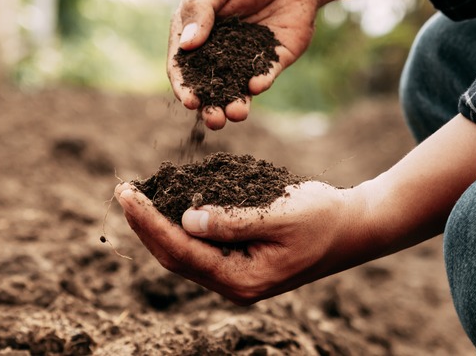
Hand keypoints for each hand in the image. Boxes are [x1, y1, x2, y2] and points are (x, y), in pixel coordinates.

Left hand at [115, 180, 372, 304]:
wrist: (353, 228)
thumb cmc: (323, 217)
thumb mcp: (280, 214)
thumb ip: (233, 220)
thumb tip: (186, 220)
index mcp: (243, 279)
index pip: (182, 251)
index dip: (150, 222)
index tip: (128, 194)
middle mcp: (234, 284)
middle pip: (174, 257)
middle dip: (145, 224)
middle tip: (123, 190)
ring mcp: (236, 275)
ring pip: (183, 253)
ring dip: (158, 225)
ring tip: (135, 196)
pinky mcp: (240, 261)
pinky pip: (200, 246)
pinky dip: (179, 224)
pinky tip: (167, 204)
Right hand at [167, 0, 321, 129]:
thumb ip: (200, 9)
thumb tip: (186, 45)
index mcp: (195, 31)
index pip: (182, 65)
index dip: (184, 85)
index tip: (189, 101)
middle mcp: (217, 50)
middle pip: (208, 86)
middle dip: (210, 106)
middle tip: (215, 120)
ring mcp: (244, 58)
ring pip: (236, 89)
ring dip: (235, 104)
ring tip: (237, 113)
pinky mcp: (272, 60)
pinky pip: (264, 77)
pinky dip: (260, 83)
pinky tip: (258, 84)